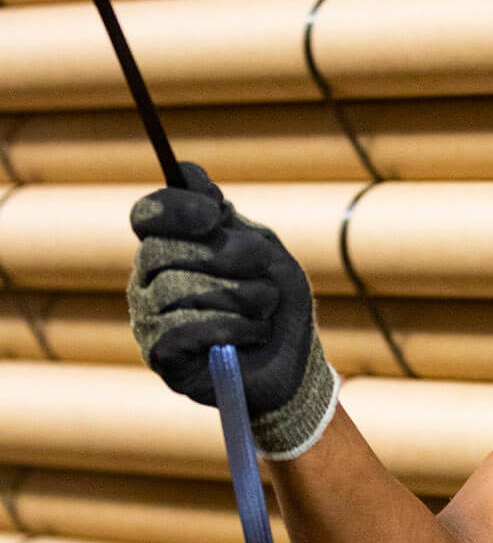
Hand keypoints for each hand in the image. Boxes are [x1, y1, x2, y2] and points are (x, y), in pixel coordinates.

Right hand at [127, 161, 337, 458]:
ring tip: (263, 310)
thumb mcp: (265, 253)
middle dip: (224, 257)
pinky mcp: (161, 356)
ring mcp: (149, 318)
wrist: (293, 369)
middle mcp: (150, 280)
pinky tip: (251, 334)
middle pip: (162, 250)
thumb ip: (228, 219)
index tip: (214, 215)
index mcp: (172, 247)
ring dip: (237, 297)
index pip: (149, 215)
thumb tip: (187, 173)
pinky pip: (181, 329)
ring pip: (175, 290)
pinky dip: (229, 328)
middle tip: (262, 271)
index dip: (175, 208)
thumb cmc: (277, 307)